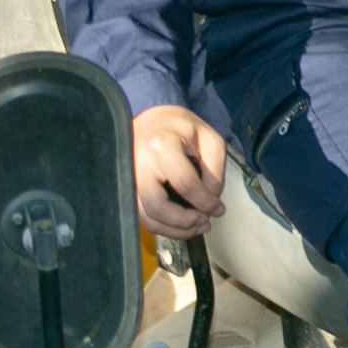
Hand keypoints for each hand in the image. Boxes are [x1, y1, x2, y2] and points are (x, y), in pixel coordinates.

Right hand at [135, 106, 230, 236]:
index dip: (205, 202)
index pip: (186, 184)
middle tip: (205, 222)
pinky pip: (141, 215)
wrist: (153, 118)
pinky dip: (162, 226)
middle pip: (158, 207)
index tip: (218, 208)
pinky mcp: (128, 189)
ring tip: (197, 227)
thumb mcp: (209, 139)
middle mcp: (138, 164)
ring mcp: (129, 178)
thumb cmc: (181, 127)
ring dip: (174, 230)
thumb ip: (215, 170)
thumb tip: (212, 200)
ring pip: (147, 217)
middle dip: (185, 222)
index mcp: (161, 145)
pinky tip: (180, 224)